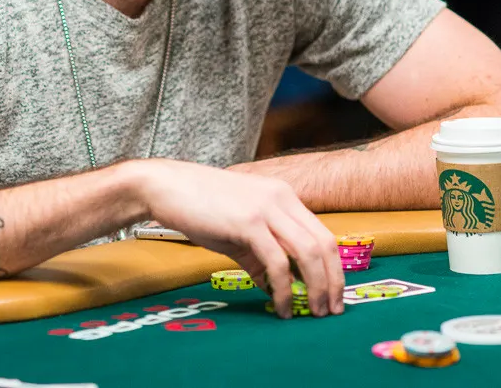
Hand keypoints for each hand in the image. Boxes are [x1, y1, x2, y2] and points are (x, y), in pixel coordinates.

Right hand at [131, 160, 343, 319]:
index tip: (334, 296)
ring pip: (307, 253)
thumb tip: (275, 287)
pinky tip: (281, 306)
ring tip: (312, 313)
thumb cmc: (199, 206)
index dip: (334, 268)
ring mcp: (267, 208)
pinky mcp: (249, 222)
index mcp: (284, 197)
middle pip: (324, 244)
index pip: (323, 235)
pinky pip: (277, 262)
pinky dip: (284, 289)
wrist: (166, 186)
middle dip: (333, 282)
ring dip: (316, 288)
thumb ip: (259, 257)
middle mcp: (282, 199)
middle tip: (331, 311)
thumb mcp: (238, 231)